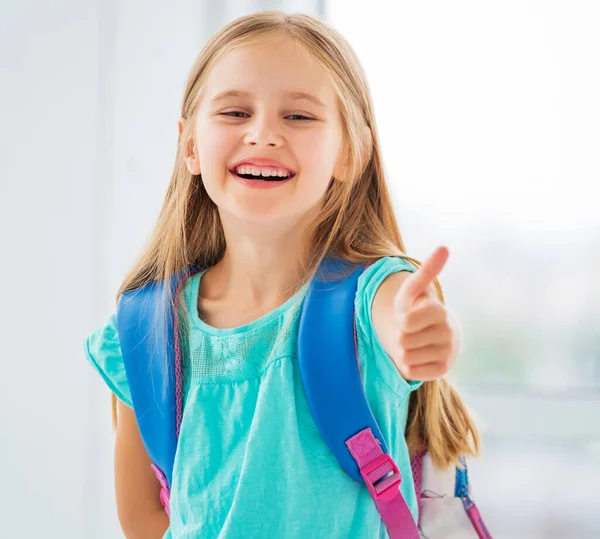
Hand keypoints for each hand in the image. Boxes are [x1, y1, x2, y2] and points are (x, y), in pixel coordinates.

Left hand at [393, 246, 458, 380]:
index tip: (409, 316)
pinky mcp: (443, 370)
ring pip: (405, 358)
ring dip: (403, 351)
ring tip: (414, 342)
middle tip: (411, 330)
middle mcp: (448, 332)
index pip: (404, 323)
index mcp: (439, 311)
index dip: (400, 320)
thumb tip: (444, 247)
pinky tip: (419, 355)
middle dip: (400, 336)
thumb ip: (426, 271)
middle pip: (402, 341)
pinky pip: (412, 372)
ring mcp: (448, 352)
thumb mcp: (413, 289)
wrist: (430, 333)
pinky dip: (409, 365)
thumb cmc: (416, 308)